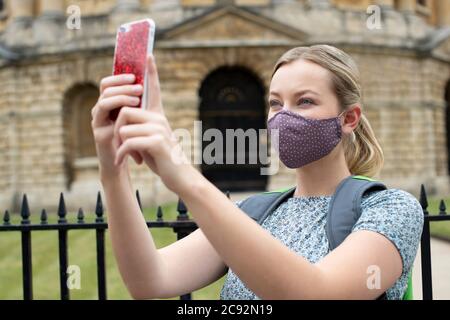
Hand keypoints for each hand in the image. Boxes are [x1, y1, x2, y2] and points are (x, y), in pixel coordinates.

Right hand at [91, 73, 144, 177]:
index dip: (119, 76)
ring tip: (137, 99)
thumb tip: (149, 80)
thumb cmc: (136, 137)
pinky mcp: (99, 132)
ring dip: (121, 96)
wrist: (129, 162)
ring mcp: (97, 120)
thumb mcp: (139, 117)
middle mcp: (101, 109)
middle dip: (123, 85)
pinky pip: (104, 115)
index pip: (109, 83)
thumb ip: (140, 101)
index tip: (136, 75)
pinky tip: (131, 111)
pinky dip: (118, 109)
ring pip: (104, 99)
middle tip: (139, 87)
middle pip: (105, 88)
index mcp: (110, 104)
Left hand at [113, 55, 195, 192]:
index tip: (149, 55)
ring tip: (126, 155)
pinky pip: (128, 141)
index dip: (151, 72)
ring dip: (120, 144)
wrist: (178, 176)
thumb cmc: (161, 158)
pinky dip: (122, 152)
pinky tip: (124, 160)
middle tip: (121, 145)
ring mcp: (159, 129)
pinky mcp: (156, 142)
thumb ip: (140, 126)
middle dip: (118, 129)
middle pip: (126, 111)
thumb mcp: (149, 139)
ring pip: (124, 127)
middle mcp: (159, 118)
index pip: (154, 89)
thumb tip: (123, 116)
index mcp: (157, 115)